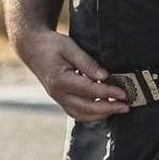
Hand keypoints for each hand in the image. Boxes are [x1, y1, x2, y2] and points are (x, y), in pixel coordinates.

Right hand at [12, 25, 127, 121]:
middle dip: (108, 109)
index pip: (89, 90)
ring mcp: (58, 98)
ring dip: (101, 114)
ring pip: (81, 114)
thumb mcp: (69, 47)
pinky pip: (76, 112)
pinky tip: (104, 109)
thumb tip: (105, 77)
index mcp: (60, 80)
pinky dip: (91, 114)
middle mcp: (58, 93)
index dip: (108, 93)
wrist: (32, 48)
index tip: (123, 93)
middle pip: (86, 108)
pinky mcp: (60, 99)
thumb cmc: (51, 45)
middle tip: (126, 107)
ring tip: (118, 109)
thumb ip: (87, 62)